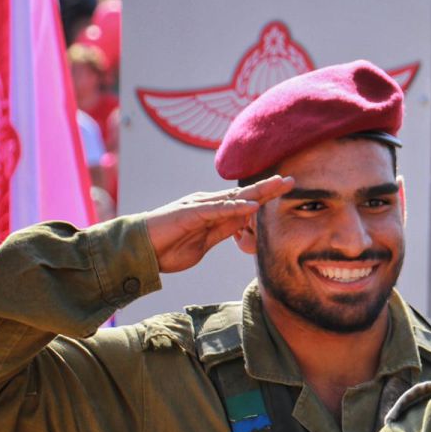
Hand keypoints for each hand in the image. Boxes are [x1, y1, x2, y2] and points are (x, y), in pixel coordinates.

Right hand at [144, 176, 293, 273]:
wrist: (139, 251)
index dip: (265, 196)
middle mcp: (207, 204)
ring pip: (233, 197)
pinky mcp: (189, 213)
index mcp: (212, 212)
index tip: (285, 191)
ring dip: (257, 192)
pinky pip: (216, 210)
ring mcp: (198, 207)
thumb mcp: (204, 242)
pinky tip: (251, 207)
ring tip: (278, 187)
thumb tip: (243, 222)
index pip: (243, 202)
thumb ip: (223, 230)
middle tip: (291, 181)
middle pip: (243, 194)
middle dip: (268, 188)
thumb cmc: (168, 248)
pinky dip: (234, 208)